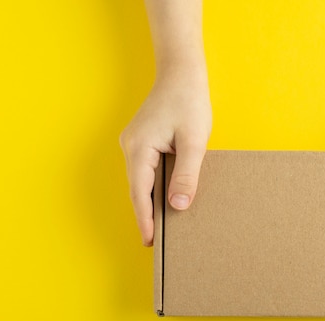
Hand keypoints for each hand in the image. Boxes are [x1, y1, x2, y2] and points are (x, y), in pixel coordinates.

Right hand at [120, 71, 211, 245]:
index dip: (146, 219)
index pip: (140, 193)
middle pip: (138, 190)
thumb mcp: (193, 141)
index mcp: (139, 149)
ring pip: (143, 182)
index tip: (150, 242)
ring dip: (152, 203)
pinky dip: (156, 187)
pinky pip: (148, 171)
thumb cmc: (189, 102)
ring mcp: (135, 144)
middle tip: (159, 244)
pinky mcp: (144, 142)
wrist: (182, 73)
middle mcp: (131, 148)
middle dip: (147, 216)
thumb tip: (178, 206)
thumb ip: (186, 175)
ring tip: (164, 228)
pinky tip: (167, 199)